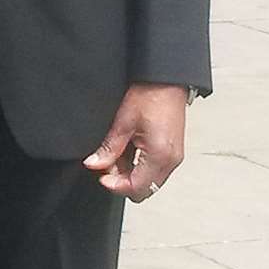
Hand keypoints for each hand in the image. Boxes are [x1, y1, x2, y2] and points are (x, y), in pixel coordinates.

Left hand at [82, 82, 187, 202]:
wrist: (166, 79)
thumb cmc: (150, 94)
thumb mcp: (123, 122)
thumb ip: (109, 148)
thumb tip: (94, 164)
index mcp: (160, 156)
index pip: (136, 188)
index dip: (115, 185)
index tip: (101, 176)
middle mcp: (171, 160)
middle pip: (145, 189)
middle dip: (123, 182)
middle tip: (107, 164)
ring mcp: (174, 156)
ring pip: (149, 180)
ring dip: (130, 173)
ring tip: (116, 153)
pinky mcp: (172, 150)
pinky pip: (155, 168)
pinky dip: (140, 165)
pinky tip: (128, 150)